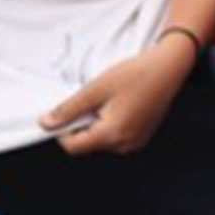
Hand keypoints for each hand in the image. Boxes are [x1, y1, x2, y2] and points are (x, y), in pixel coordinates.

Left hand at [41, 31, 197, 154]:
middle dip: (83, 123)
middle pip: (87, 143)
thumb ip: (68, 109)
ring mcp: (135, 142)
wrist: (169, 67)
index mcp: (113, 135)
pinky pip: (116, 136)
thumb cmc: (137, 75)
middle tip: (93, 99)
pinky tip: (120, 103)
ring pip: (101, 140)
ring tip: (109, 100)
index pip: (73, 146)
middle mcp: (125, 144)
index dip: (63, 129)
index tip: (66, 110)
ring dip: (97, 123)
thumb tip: (46, 124)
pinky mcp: (141, 136)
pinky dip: (110, 123)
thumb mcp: (95, 89)